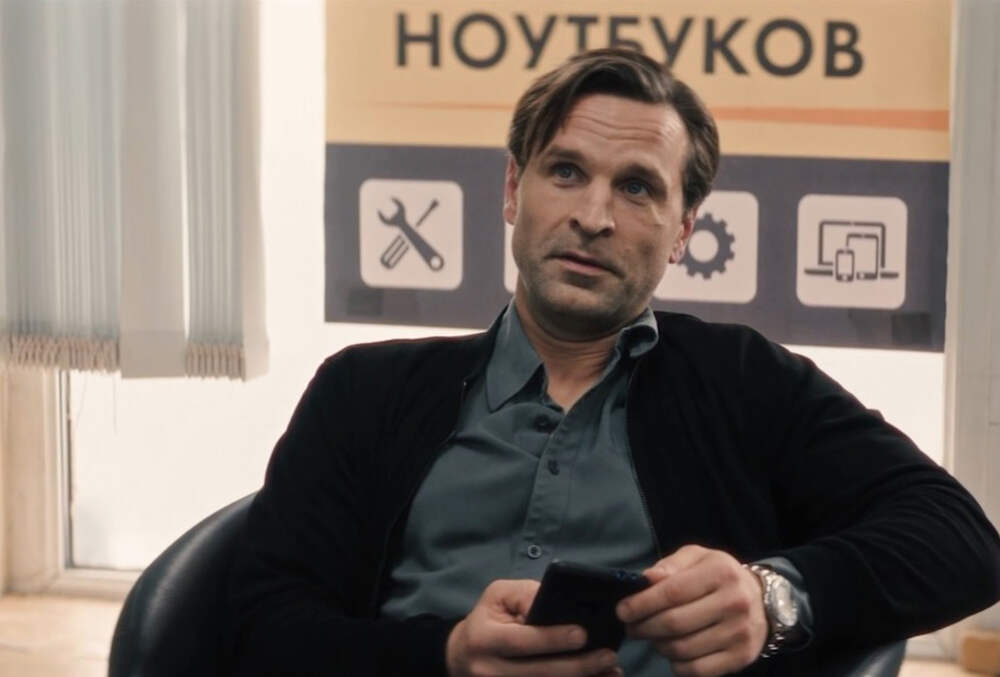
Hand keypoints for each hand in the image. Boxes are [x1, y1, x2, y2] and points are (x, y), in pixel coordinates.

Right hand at [446, 579, 622, 676]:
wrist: (461, 656)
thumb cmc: (486, 619)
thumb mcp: (497, 596)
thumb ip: (526, 595)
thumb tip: (560, 603)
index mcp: (484, 638)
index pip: (522, 641)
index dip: (552, 639)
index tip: (582, 634)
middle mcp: (490, 670)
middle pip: (540, 673)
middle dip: (578, 666)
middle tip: (608, 656)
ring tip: (610, 672)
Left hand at [616, 545, 767, 676]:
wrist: (762, 601)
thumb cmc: (718, 576)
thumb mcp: (696, 558)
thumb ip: (669, 566)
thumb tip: (645, 580)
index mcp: (720, 572)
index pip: (671, 592)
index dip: (641, 604)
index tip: (622, 611)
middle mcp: (734, 602)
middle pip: (674, 624)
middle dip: (644, 627)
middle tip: (632, 627)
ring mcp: (739, 632)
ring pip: (682, 649)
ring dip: (658, 646)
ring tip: (653, 637)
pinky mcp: (741, 657)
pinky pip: (697, 670)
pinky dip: (677, 665)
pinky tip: (673, 653)